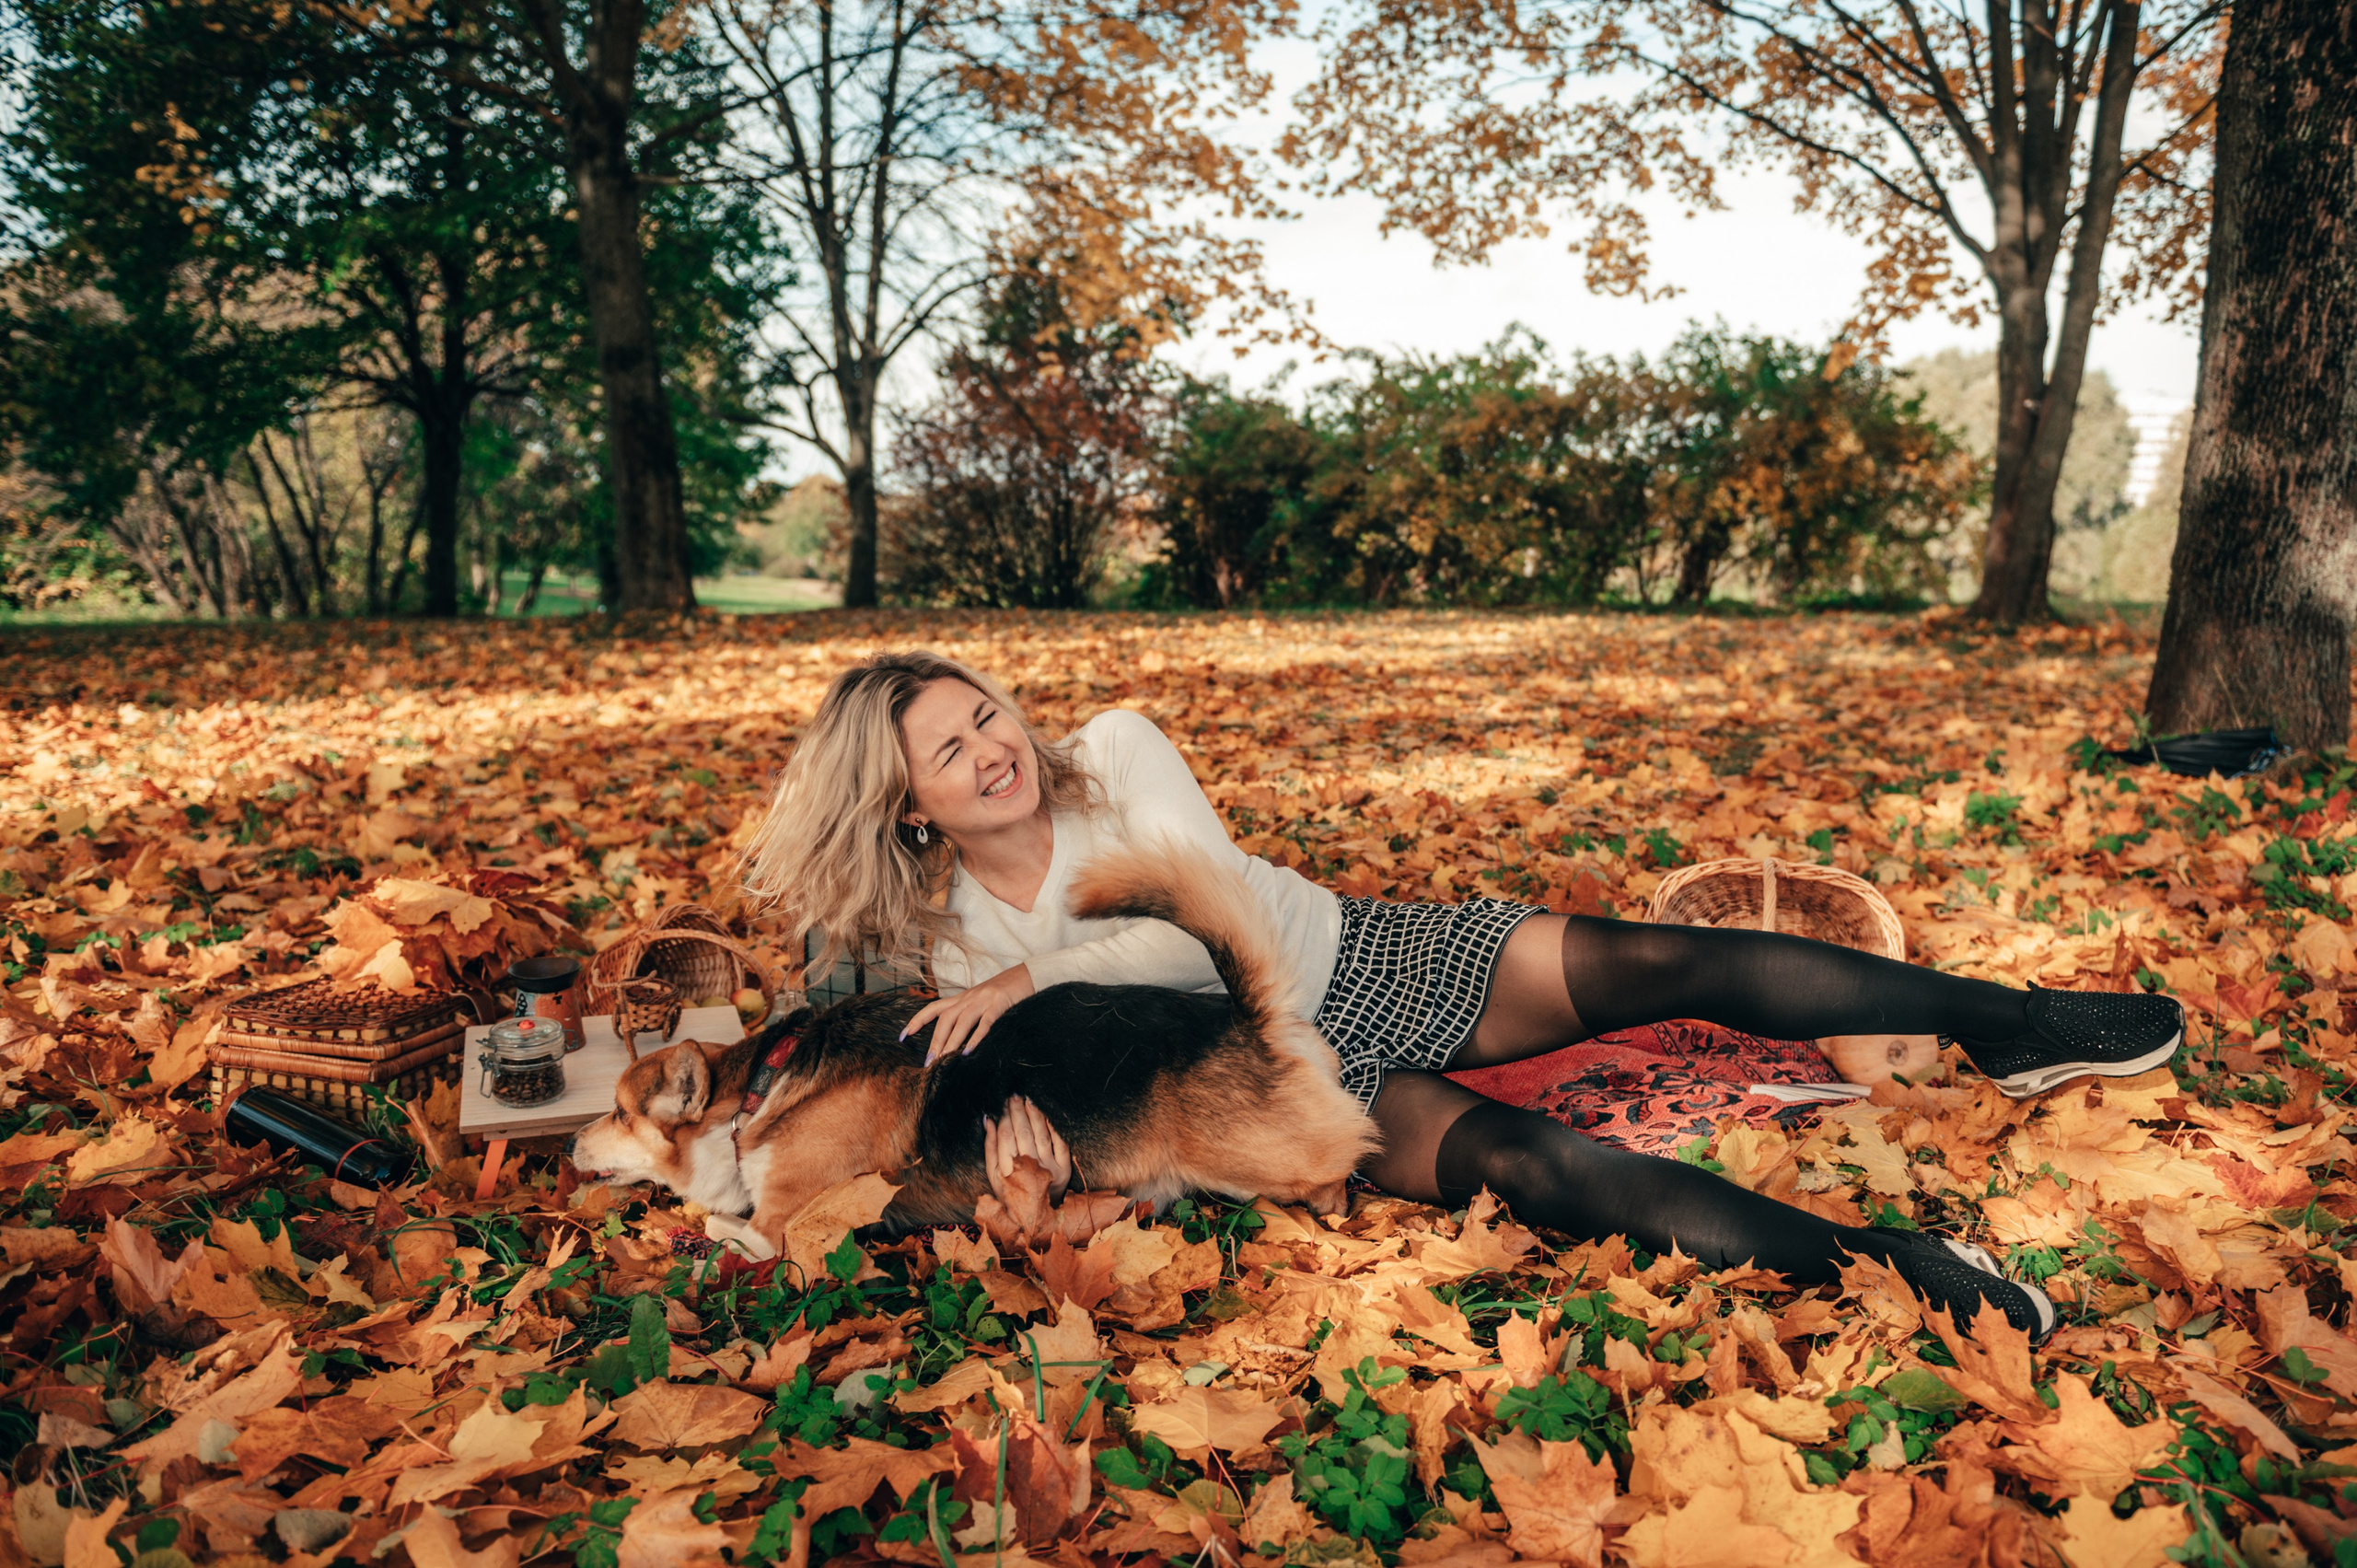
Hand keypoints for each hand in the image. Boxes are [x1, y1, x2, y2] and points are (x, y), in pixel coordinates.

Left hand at [906, 964, 1034, 1063]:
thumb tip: (957, 1040)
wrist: (1028, 975)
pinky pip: (986, 1022)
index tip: (903, 1036)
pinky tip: (970, 1052)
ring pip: (962, 1021)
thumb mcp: (981, 1001)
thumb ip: (969, 1015)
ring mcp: (984, 1000)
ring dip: (952, 1042)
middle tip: (929, 1062)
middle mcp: (969, 998)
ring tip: (944, 1060)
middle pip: (945, 1018)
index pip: (934, 1008)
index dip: (917, 1020)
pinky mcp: (1000, 1004)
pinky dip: (976, 1038)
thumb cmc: (1005, 992)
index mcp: (963, 998)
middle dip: (935, 1040)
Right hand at [985, 1094, 1070, 1202]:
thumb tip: (988, 1120)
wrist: (1036, 1216)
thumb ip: (990, 1146)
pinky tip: (1047, 1115)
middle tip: (1014, 1096)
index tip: (1003, 1106)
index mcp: (1009, 1172)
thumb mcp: (994, 1173)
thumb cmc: (1011, 1191)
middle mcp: (1029, 1169)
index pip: (1006, 1138)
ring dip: (1034, 1115)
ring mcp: (1049, 1169)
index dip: (1005, 1119)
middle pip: (1023, 1134)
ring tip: (1028, 1101)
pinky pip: (1061, 1143)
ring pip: (1041, 1135)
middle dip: (1018, 1112)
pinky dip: (1054, 1127)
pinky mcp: (1064, 1170)